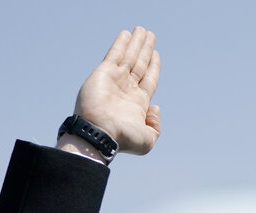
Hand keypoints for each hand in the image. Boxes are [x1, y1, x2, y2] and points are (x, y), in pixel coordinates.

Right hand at [73, 27, 160, 154]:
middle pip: (140, 64)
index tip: (156, 53)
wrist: (100, 134)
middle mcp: (127, 89)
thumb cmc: (122, 139)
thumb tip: (155, 108)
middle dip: (145, 50)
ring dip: (136, 43)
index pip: (148, 78)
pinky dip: (121, 44)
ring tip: (142, 30)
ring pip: (130, 56)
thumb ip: (155, 126)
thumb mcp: (147, 139)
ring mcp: (116, 80)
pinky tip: (127, 34)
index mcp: (137, 102)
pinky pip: (115, 54)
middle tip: (150, 35)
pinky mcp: (105, 72)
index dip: (153, 65)